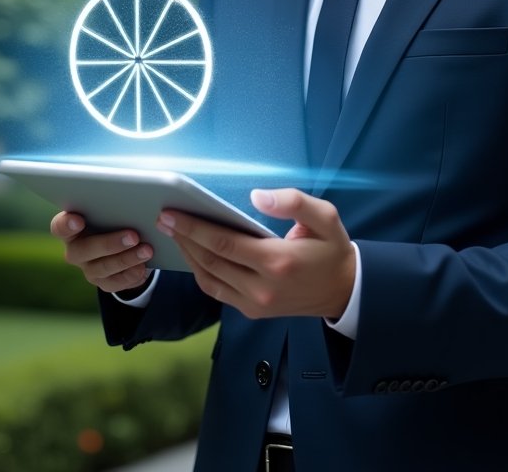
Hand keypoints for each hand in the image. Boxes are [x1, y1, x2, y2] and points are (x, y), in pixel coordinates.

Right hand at [50, 212, 153, 293]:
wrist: (125, 243)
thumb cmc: (115, 217)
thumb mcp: (114, 208)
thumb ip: (117, 204)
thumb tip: (142, 201)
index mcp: (72, 226)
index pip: (59, 226)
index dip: (66, 224)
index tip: (78, 220)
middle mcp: (76, 249)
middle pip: (83, 250)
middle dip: (109, 243)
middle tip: (133, 236)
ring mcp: (88, 268)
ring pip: (102, 267)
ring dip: (126, 259)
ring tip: (147, 250)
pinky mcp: (103, 282)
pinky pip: (114, 282)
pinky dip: (130, 274)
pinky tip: (143, 266)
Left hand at [157, 188, 354, 320]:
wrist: (344, 291)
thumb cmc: (332, 248)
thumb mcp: (325, 216)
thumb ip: (293, 202)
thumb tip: (256, 196)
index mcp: (278, 261)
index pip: (224, 243)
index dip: (193, 227)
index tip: (172, 213)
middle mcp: (263, 287)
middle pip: (210, 261)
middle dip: (183, 238)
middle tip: (163, 218)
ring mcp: (255, 303)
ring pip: (209, 279)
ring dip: (188, 256)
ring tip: (173, 233)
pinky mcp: (252, 310)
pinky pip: (217, 291)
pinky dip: (200, 272)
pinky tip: (193, 253)